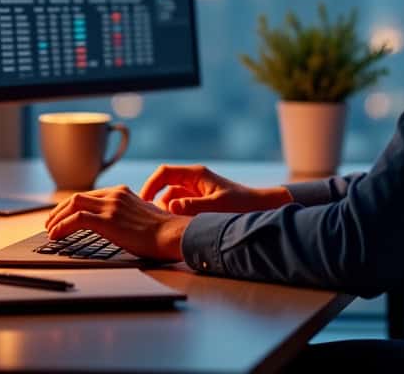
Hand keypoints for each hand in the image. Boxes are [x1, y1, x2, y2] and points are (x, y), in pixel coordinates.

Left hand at [43, 185, 189, 262]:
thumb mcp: (142, 216)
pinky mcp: (108, 220)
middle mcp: (114, 195)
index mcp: (122, 193)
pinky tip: (56, 235)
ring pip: (73, 205)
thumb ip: (127, 216)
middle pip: (77, 197)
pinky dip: (62, 226)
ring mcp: (111, 207)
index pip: (89, 195)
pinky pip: (76, 219)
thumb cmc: (163, 232)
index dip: (72, 206)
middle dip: (59, 211)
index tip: (64, 215)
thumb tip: (117, 227)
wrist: (173, 235)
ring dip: (57, 218)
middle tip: (50, 223)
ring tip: (50, 230)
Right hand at [139, 164, 292, 215]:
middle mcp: (194, 181)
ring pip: (172, 201)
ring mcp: (197, 192)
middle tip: (153, 221)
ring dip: (168, 213)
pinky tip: (179, 230)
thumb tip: (168, 207)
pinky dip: (177, 217)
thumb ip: (191, 206)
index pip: (163, 173)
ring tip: (167, 228)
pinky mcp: (200, 204)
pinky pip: (181, 208)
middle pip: (165, 188)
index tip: (141, 202)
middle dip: (157, 204)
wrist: (262, 209)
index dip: (149, 185)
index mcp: (196, 175)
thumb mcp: (216, 207)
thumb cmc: (242, 205)